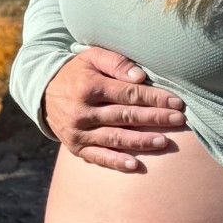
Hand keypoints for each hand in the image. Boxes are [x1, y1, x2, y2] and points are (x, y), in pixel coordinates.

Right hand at [42, 47, 186, 172]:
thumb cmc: (77, 71)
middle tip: (178, 120)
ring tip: (164, 142)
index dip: (154, 98)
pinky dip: (116, 162)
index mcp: (89, 86)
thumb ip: (117, 62)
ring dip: (141, 141)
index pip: (128, 94)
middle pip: (125, 116)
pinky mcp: (75, 147)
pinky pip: (98, 157)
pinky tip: (135, 165)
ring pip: (114, 138)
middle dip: (154, 118)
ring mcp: (78, 132)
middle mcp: (82, 111)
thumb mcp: (92, 57)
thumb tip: (140, 77)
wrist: (44, 92)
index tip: (177, 102)